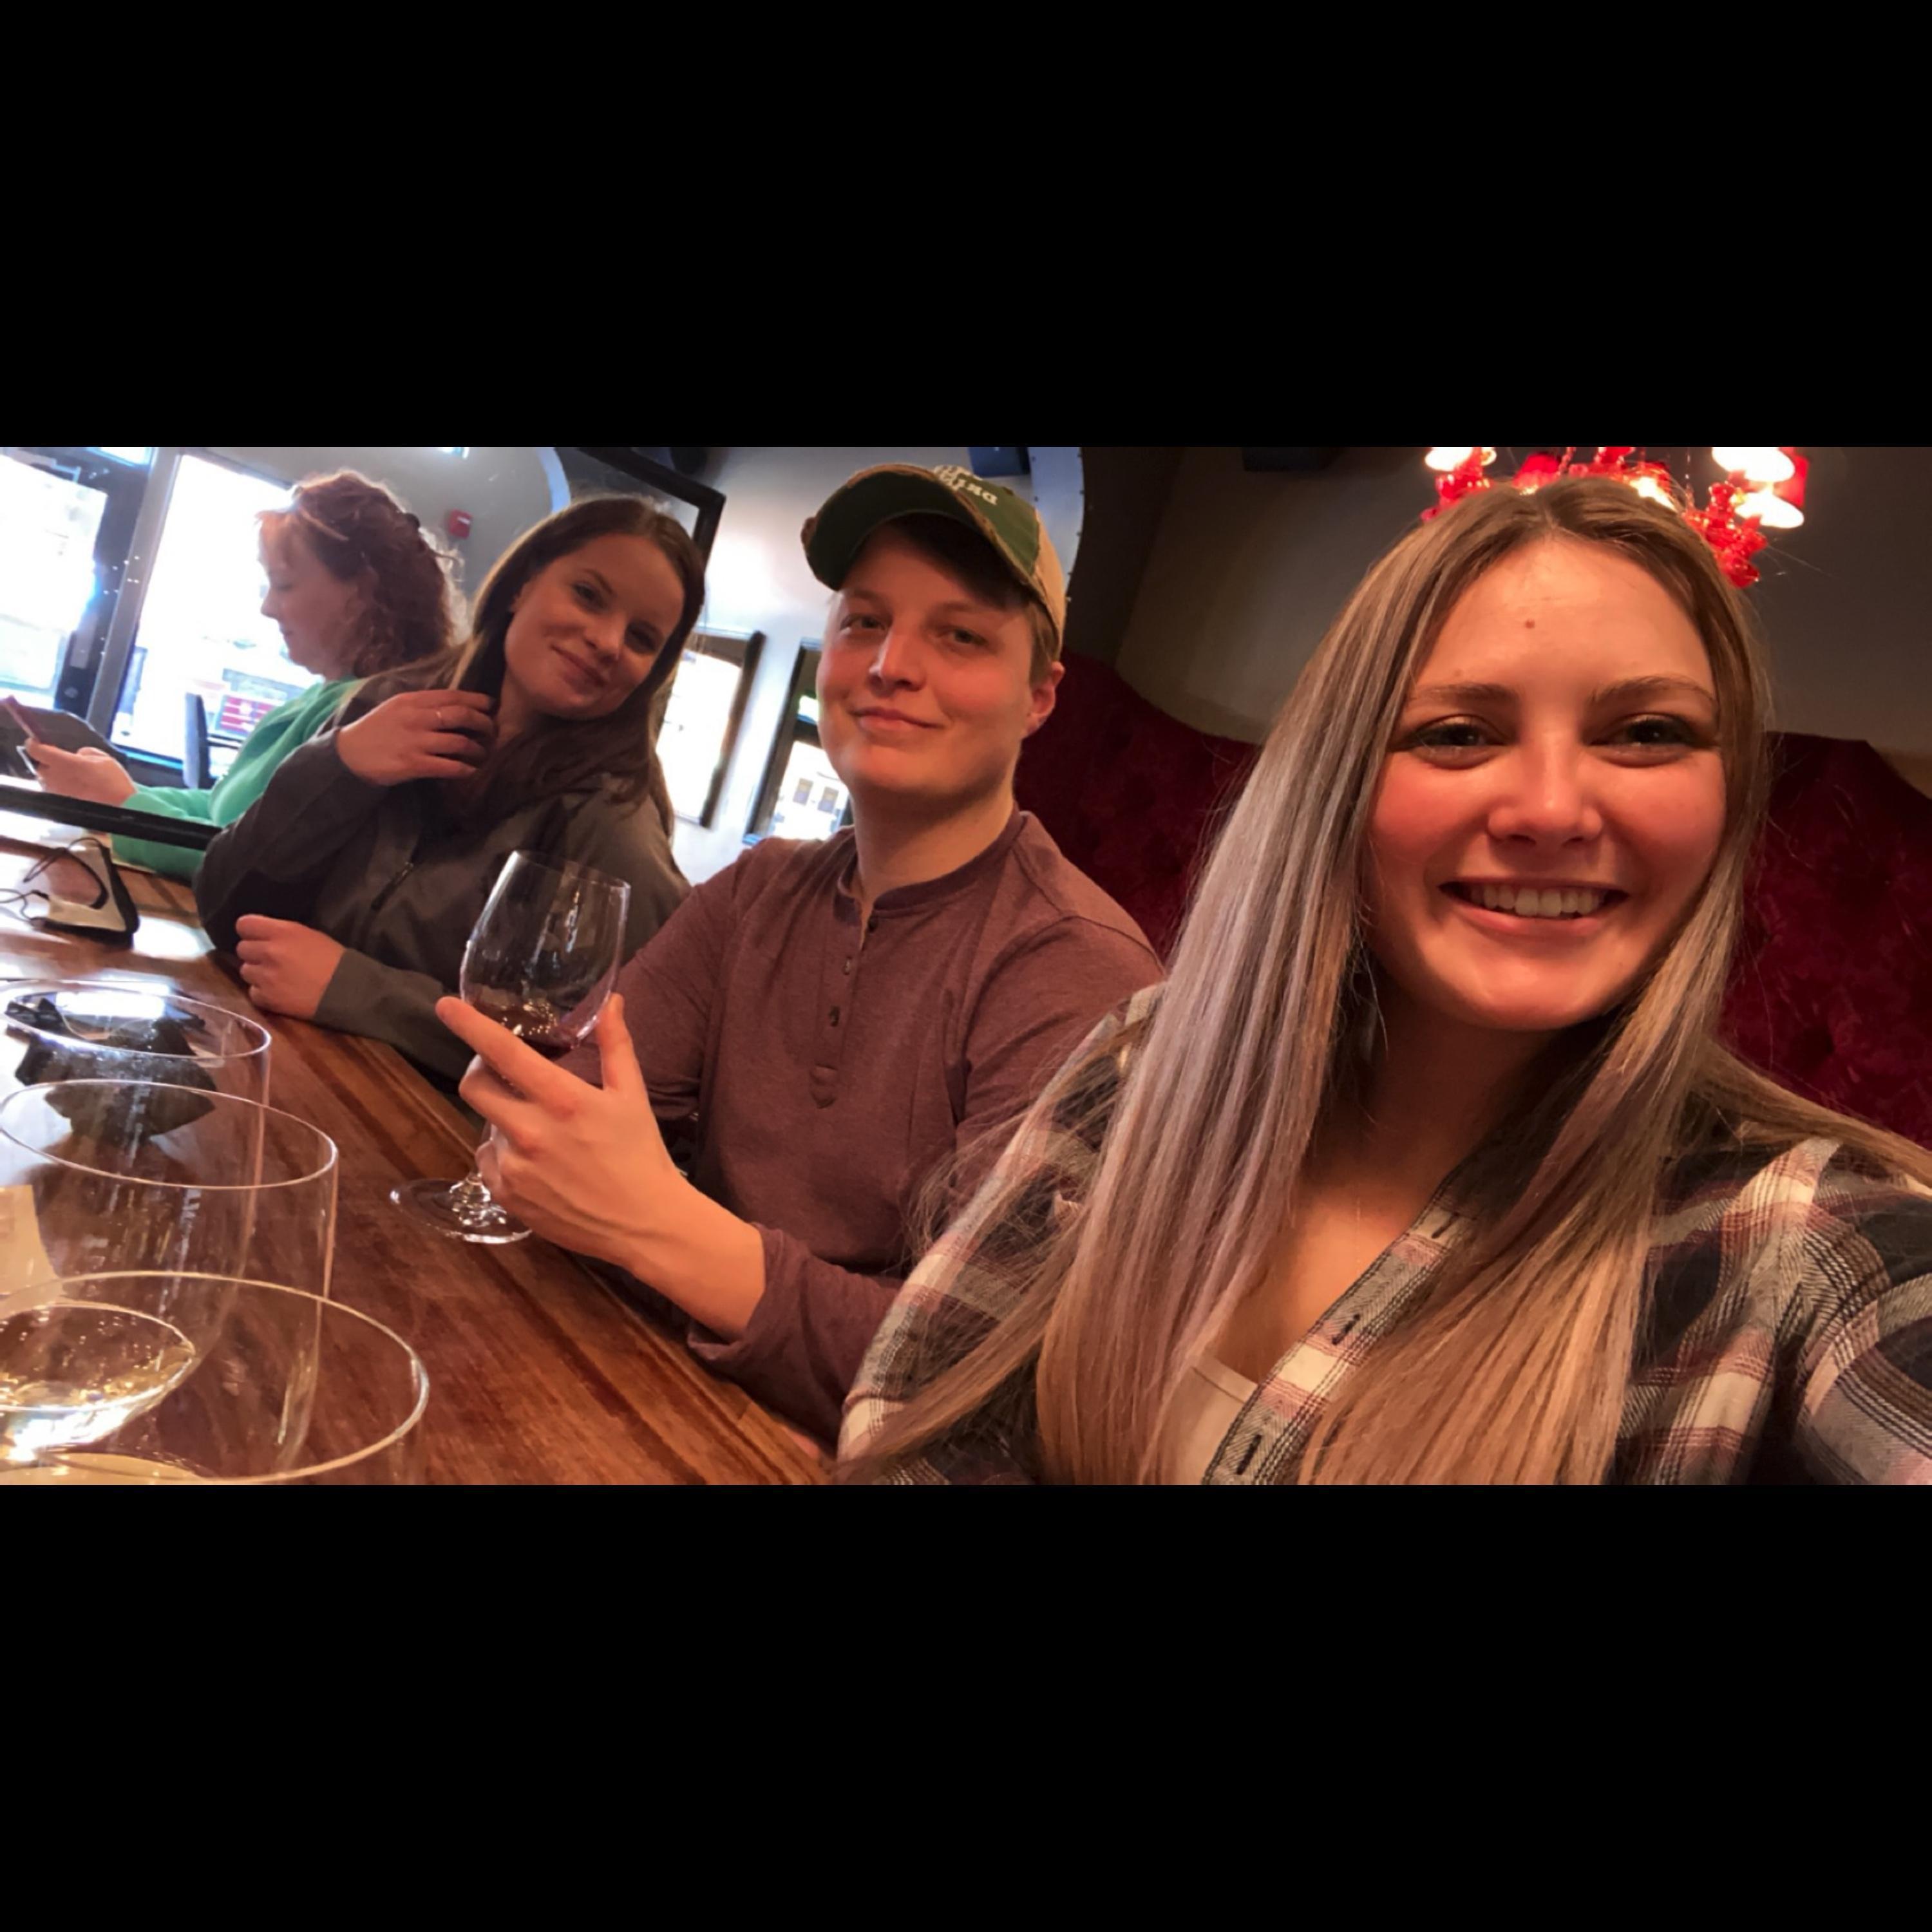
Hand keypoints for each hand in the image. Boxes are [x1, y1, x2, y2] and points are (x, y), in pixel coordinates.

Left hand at [23, 741, 136, 805]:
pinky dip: (61, 788)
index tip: (37, 742)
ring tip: (72, 778)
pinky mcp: (60, 803)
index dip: (34, 744)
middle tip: (63, 763)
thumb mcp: (104, 759)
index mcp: (64, 763)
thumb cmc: (114, 782)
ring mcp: (56, 792)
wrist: (120, 809)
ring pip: (46, 780)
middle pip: (40, 767)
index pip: (37, 750)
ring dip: (55, 777)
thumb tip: (78, 755)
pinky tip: (76, 789)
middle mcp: (55, 777)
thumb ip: (85, 753)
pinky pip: (55, 791)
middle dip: (48, 763)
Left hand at [233, 915, 345, 1019]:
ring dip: (258, 973)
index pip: (244, 925)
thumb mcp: (309, 935)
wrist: (348, 991)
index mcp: (282, 932)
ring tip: (275, 977)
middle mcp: (269, 952)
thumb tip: (265, 936)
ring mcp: (265, 977)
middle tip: (271, 959)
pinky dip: (263, 993)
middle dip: (255, 953)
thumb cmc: (335, 960)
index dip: (250, 931)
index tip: (258, 936)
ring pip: (245, 971)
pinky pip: (252, 992)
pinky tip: (278, 992)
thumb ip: (282, 933)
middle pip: (242, 949)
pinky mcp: (267, 998)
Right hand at [335, 688, 494, 785]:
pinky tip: (471, 771)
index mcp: (412, 700)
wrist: (349, 755)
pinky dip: (464, 769)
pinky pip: (448, 766)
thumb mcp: (396, 707)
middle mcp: (416, 718)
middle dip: (483, 722)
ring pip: (459, 742)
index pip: (452, 696)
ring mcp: (415, 741)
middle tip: (492, 730)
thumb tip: (454, 704)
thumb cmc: (376, 730)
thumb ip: (422, 704)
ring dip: (477, 748)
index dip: (476, 700)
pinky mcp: (413, 764)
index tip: (491, 705)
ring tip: (483, 752)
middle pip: (461, 716)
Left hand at [438, 994, 682, 1270]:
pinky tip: (536, 1161)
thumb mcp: (632, 1094)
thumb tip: (612, 1001)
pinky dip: (504, 1153)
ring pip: (486, 1124)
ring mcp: (514, 1166)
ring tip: (541, 1131)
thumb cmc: (641, 1153)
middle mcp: (530, 1131)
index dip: (470, 1025)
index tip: (445, 1006)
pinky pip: (488, 1160)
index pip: (504, 1052)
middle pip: (474, 1086)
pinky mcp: (507, 1195)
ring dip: (503, 1118)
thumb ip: (616, 1044)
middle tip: (504, 1073)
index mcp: (563, 1099)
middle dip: (482, 1071)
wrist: (643, 1223)